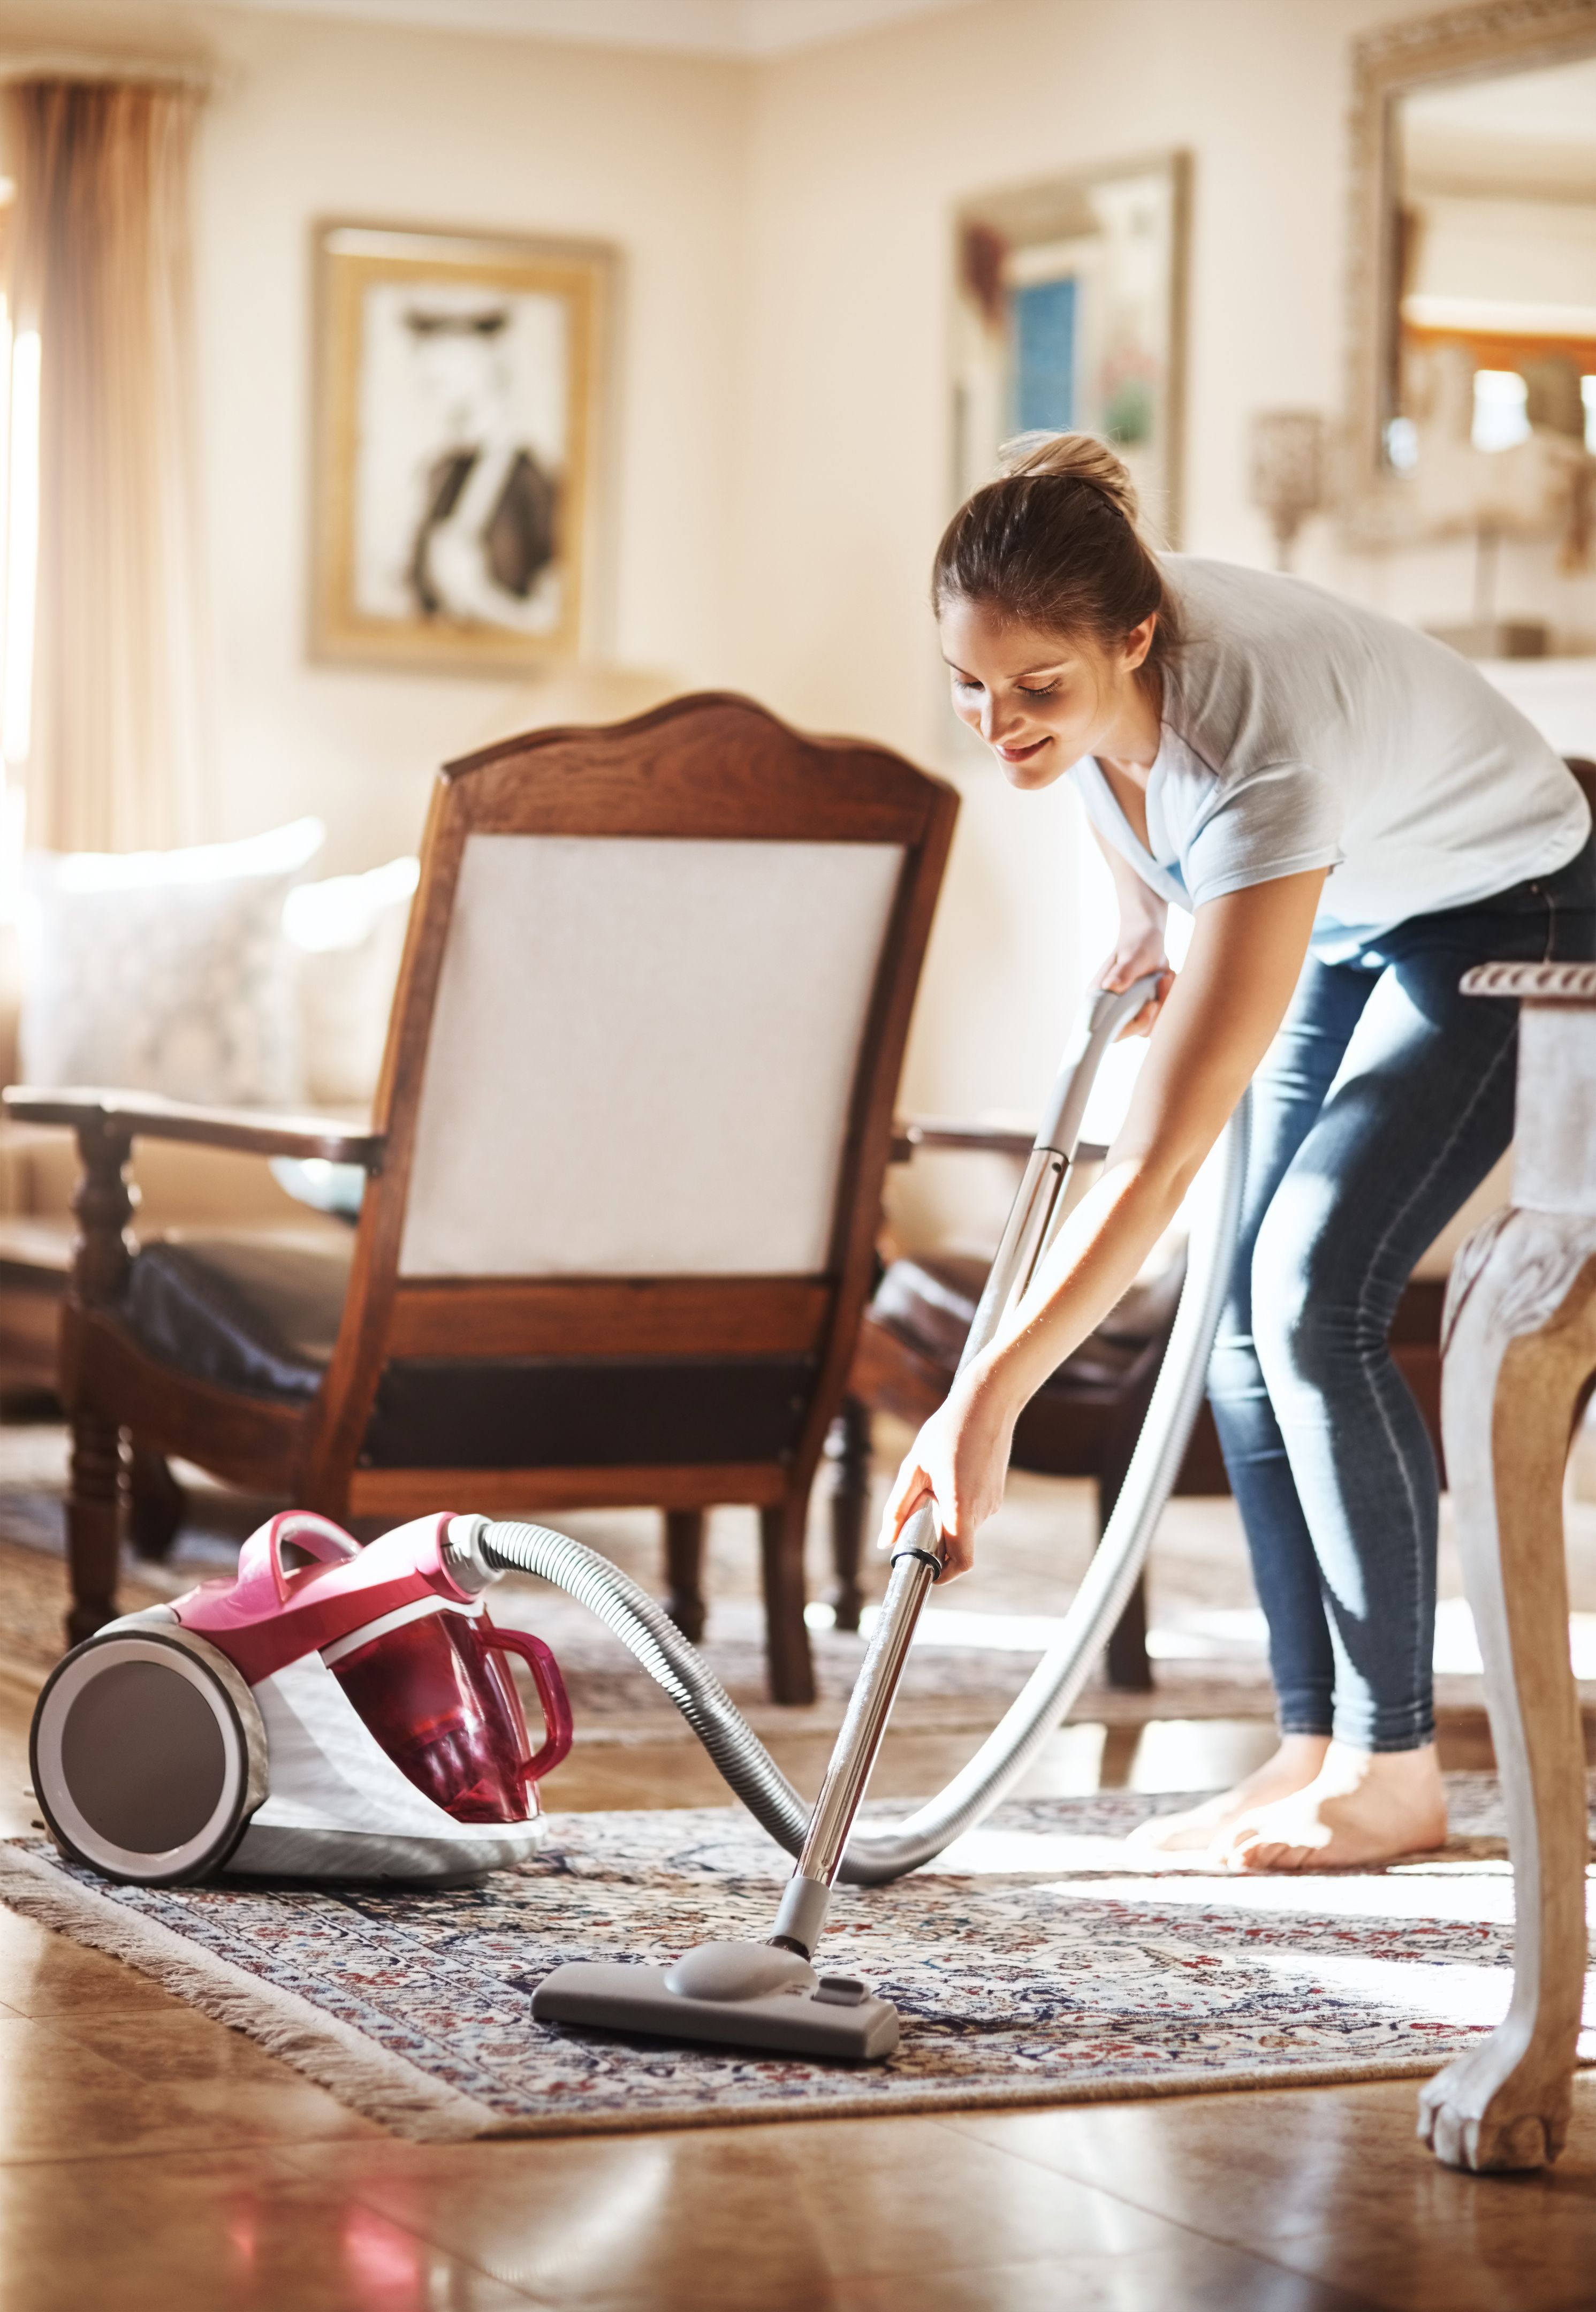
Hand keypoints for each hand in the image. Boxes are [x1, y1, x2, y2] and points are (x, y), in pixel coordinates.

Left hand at [876, 1357, 1016, 1579]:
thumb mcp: (914, 1467)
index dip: (945, 1575)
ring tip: (937, 1482)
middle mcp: (982, 1509)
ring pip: (964, 1526)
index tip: (927, 1573)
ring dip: (947, 1516)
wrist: (988, 1402)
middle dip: (936, 1537)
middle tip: (919, 1508)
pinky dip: (959, 1505)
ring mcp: (993, 1502)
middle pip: (957, 1544)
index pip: (962, 1561)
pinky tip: (952, 1475)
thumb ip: (897, 1507)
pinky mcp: (996, 1494)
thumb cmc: (948, 1429)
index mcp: (960, 1505)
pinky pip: (973, 1511)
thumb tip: (885, 1541)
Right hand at [1094, 931, 1174, 1038]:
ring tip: (1166, 975)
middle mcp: (1112, 1010)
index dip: (1130, 1027)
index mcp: (1100, 998)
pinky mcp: (1143, 1010)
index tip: (1151, 1005)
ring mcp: (1129, 1012)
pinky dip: (1169, 1000)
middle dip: (1156, 1010)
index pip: (1108, 1030)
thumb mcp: (1133, 955)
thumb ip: (1123, 971)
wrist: (1148, 940)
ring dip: (1164, 1002)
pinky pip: (1160, 1018)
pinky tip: (1167, 978)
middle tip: (1163, 982)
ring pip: (1152, 1026)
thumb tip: (1110, 987)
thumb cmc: (1137, 943)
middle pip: (1136, 1030)